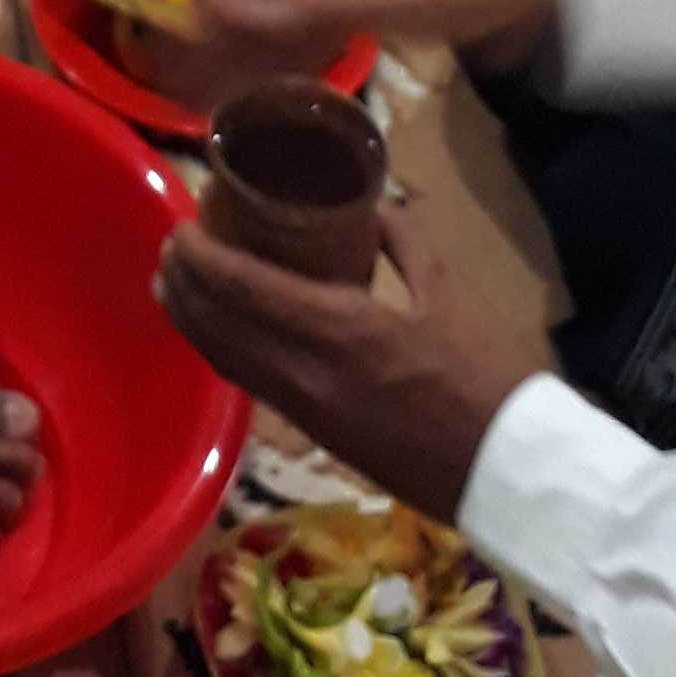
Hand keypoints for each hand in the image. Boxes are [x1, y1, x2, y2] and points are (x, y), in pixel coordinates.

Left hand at [155, 202, 540, 521]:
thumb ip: (399, 239)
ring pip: (225, 359)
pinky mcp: (313, 434)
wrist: (503, 469)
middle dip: (184, 284)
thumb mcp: (444, 288)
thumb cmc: (483, 374)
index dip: (200, 257)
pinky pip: (249, 383)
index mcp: (338, 328)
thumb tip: (366, 207)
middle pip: (217, 324)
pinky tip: (216, 330)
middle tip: (171, 246)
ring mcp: (304, 409)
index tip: (181, 225)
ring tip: (172, 283)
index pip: (241, 287)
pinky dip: (220, 350)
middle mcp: (305, 372)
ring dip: (191, 319)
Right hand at [189, 0, 556, 84]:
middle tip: (199, 85)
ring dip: (248, 37)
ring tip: (225, 88)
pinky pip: (304, 2)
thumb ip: (309, 7)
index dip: (206, 11)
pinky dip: (286, 36)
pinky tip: (276, 72)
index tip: (186, 62)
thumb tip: (226, 9)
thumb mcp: (390, 2)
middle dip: (220, 27)